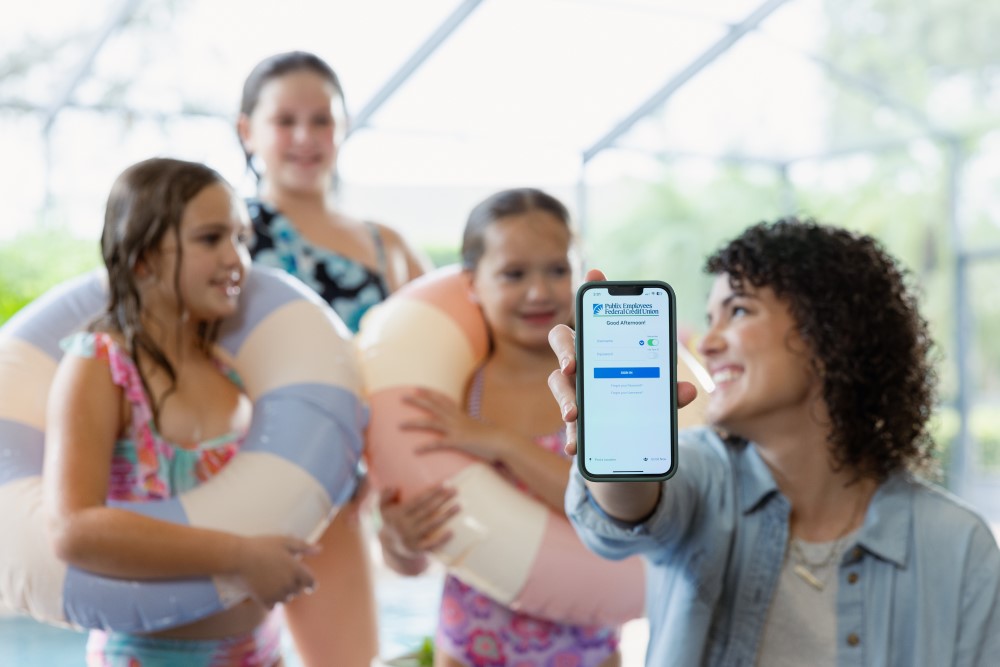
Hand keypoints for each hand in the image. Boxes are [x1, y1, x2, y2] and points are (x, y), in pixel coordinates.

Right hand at [235, 535, 318, 607]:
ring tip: (271, 581)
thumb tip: (320, 550)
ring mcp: (277, 593)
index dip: (310, 583)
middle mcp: (289, 584)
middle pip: (297, 591)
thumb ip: (304, 547)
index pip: (311, 582)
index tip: (308, 585)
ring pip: (286, 599)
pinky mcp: (264, 600)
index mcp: (296, 569)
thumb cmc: (262, 547)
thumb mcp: (285, 541)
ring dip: (282, 593)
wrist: (238, 557)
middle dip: (293, 584)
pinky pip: (272, 606)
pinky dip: (270, 600)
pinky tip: (264, 590)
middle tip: (281, 575)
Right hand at [378, 485, 458, 574]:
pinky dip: (442, 540)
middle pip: (427, 511)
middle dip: (442, 500)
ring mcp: (411, 539)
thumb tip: (394, 487)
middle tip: (455, 491)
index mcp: (396, 514)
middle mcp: (403, 527)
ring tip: (459, 506)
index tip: (445, 484)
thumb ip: (385, 495)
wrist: (392, 546)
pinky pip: (431, 545)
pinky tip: (452, 532)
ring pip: (431, 526)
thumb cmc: (393, 519)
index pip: (417, 501)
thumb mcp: (383, 507)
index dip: (431, 493)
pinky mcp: (418, 550)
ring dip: (446, 516)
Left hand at [401, 389, 506, 462]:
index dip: (429, 393)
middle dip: (417, 401)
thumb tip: (467, 427)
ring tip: (399, 425)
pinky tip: (415, 450)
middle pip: (433, 406)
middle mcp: (456, 419)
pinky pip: (438, 443)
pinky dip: (426, 446)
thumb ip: (470, 426)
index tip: (417, 388)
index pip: (442, 399)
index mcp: (461, 414)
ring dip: (413, 423)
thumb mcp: (479, 427)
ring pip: (430, 422)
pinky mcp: (458, 441)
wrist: (503, 441)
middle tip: (402, 396)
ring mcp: (456, 429)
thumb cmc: (493, 437)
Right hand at [548, 268, 698, 455]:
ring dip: (565, 398)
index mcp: (600, 345)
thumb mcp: (657, 395)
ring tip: (575, 414)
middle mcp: (579, 361)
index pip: (591, 313)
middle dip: (565, 350)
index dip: (591, 291)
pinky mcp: (573, 420)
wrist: (625, 442)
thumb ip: (669, 390)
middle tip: (573, 366)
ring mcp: (572, 388)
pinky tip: (575, 446)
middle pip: (561, 341)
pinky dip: (572, 435)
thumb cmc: (637, 401)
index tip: (596, 275)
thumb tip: (689, 390)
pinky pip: (567, 424)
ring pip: (558, 384)